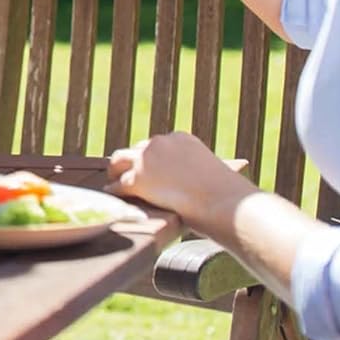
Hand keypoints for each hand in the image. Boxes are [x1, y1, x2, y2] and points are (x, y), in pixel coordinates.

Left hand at [107, 132, 251, 222]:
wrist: (223, 201)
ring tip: (113, 180)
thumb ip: (197, 169)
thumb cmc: (226, 194)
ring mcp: (146, 160)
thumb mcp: (211, 171)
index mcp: (180, 138)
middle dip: (132, 160)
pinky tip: (112, 195)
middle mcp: (160, 143)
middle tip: (125, 171)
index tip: (148, 165)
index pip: (158, 144)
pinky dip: (115, 191)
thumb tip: (203, 178)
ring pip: (120, 161)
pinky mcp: (137, 179)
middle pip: (137, 149)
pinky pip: (119, 185)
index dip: (152, 157)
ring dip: (116, 171)